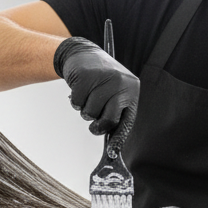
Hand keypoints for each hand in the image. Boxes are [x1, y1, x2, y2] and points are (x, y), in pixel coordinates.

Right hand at [53, 37, 138, 152]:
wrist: (84, 54)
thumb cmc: (101, 81)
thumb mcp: (115, 93)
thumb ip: (116, 115)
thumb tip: (113, 148)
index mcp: (132, 89)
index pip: (127, 120)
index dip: (118, 138)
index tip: (112, 153)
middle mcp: (121, 82)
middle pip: (108, 119)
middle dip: (98, 125)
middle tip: (93, 122)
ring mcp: (104, 78)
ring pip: (90, 113)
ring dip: (84, 110)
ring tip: (88, 96)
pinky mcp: (86, 76)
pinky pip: (77, 103)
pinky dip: (75, 101)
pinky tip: (80, 88)